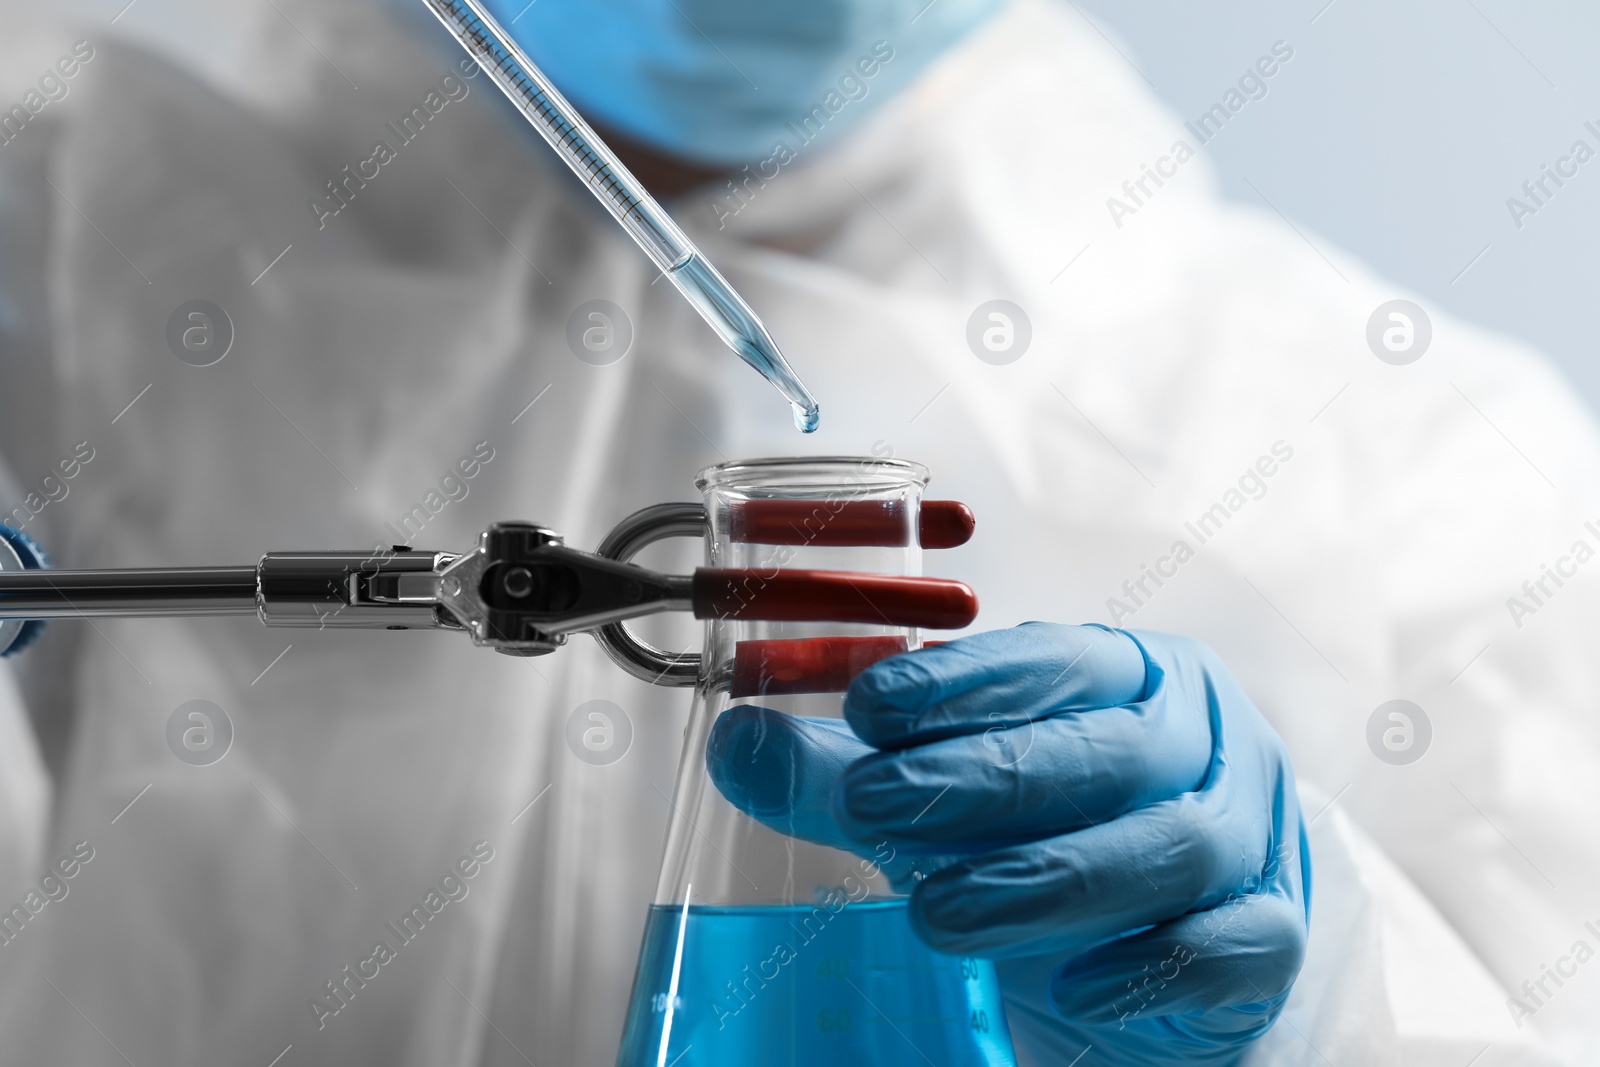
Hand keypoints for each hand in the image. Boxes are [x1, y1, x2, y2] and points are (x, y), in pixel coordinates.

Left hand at [707, 623, 1309, 1065]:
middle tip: (877, 810)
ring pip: (1169, 844)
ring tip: (940, 914)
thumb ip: (848, 774)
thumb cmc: (1052, 841)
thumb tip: (738, 744)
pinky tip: (1077, 987)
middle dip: (986, 779)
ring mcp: (1248, 835)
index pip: (1051, 660)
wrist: (1172, 943)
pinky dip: (1152, 966)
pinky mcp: (1270, 934)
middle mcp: (1200, 740)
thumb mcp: (948, 803)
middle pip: (1106, 749)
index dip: (962, 682)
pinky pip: (1231, 944)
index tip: (868, 707)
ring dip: (1050, 879)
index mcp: (1129, 676)